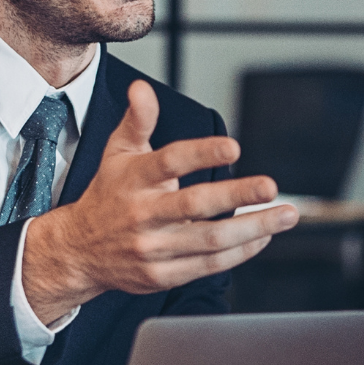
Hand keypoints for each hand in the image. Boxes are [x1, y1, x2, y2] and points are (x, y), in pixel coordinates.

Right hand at [22, 82, 298, 323]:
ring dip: (254, 228)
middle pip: (194, 205)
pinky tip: (264, 236)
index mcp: (133, 180)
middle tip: (270, 186)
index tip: (234, 148)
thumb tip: (141, 89)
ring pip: (210, 240)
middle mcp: (143, 214)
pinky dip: (241, 251)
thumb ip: (137, 121)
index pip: (169, 162)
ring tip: (286, 215)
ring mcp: (152, 248)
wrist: (78, 251)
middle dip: (237, 195)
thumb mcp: (117, 154)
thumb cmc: (108, 195)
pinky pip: (209, 265)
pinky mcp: (162, 275)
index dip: (202, 153)